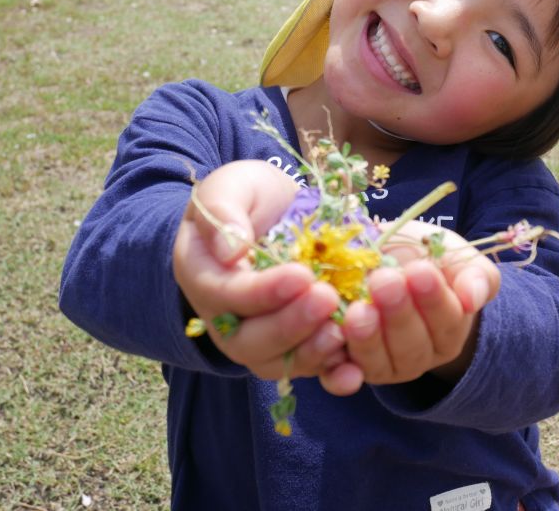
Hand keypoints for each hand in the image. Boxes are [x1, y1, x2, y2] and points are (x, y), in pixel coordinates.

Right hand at [173, 160, 361, 391]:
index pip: (227, 295)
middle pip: (250, 341)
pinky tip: (354, 369)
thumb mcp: (231, 186)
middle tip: (326, 299)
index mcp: (205, 276)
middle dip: (290, 325)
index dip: (263, 292)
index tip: (301, 275)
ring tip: (341, 331)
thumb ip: (223, 211)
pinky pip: (309, 367)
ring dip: (310, 352)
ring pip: (278, 363)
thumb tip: (230, 250)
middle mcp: (227, 318)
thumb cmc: (250, 196)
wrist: (277, 212)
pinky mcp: (297, 343)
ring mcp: (262, 337)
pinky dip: (331, 372)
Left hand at [333, 222, 500, 388]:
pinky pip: (339, 375)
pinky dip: (335, 367)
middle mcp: (418, 356)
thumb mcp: (457, 259)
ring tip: (357, 309)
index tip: (420, 271)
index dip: (433, 298)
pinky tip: (331, 341)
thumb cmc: (427, 258)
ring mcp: (382, 365)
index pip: (447, 321)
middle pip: (411, 345)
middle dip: (397, 314)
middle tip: (385, 282)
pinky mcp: (347, 367)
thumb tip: (472, 299)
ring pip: (377, 362)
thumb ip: (475, 277)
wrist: (388, 261)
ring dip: (367, 337)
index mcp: (449, 331)